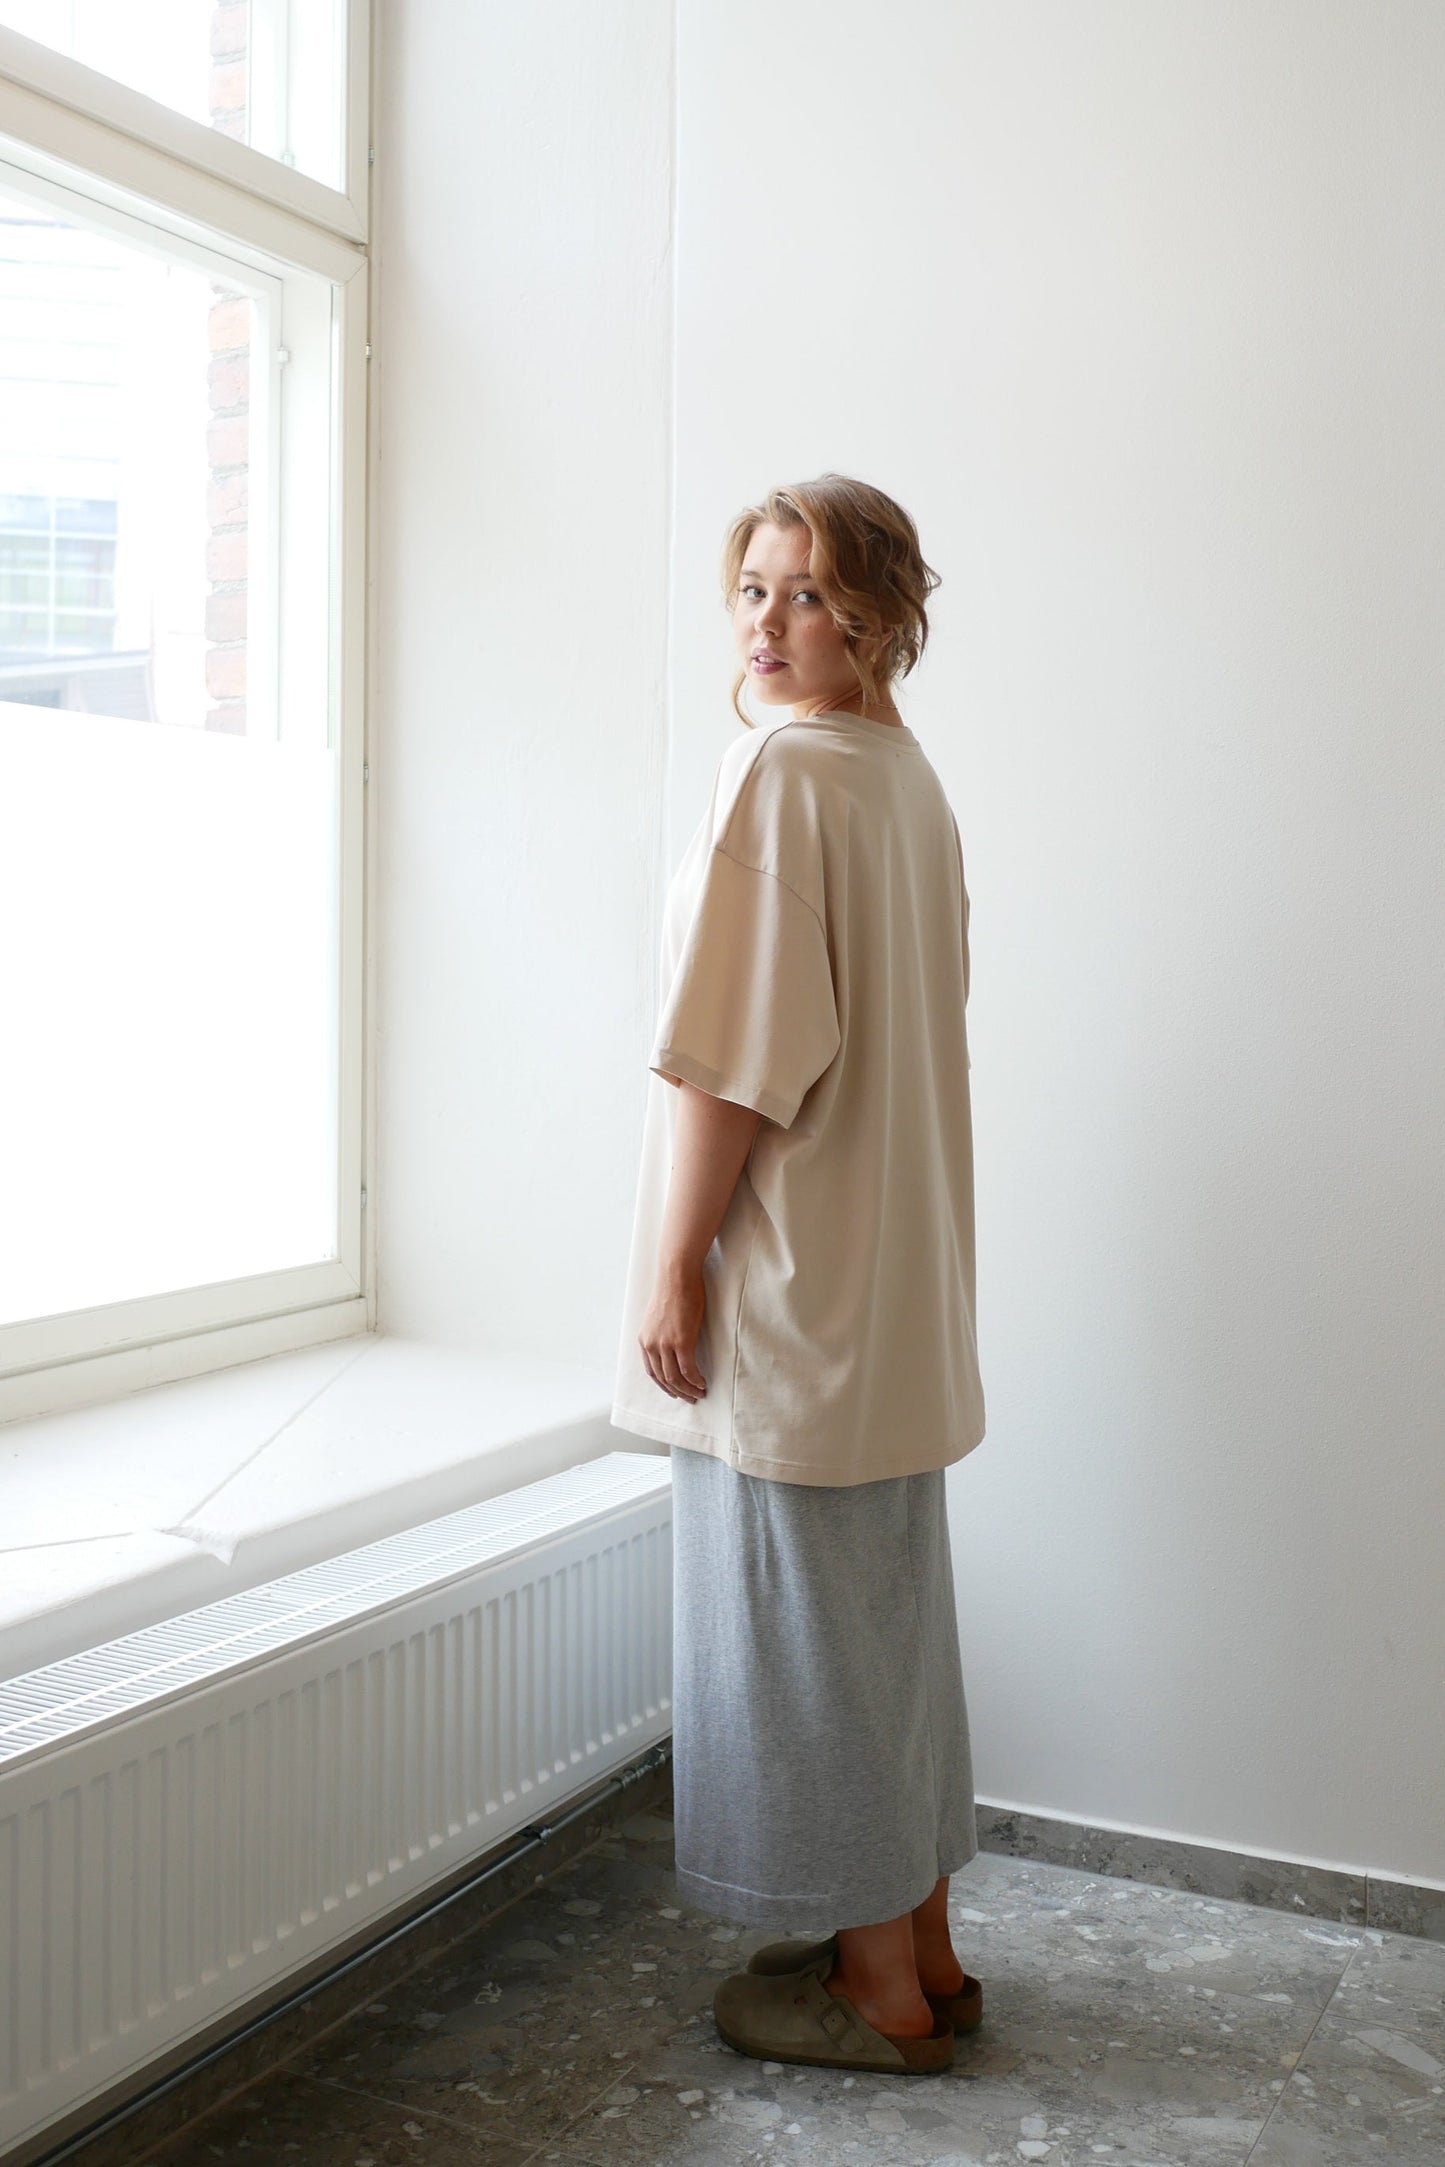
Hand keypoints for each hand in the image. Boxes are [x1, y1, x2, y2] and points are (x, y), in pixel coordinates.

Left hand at [638, 1268, 707, 1401]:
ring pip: (675, 1378)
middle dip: (677, 1392)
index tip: (674, 1391)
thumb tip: (673, 1342)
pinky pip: (688, 1369)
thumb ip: (662, 1331)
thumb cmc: (673, 1289)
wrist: (676, 1275)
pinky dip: (695, 1380)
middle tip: (690, 1398)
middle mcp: (651, 1344)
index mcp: (644, 1339)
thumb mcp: (660, 1315)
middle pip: (662, 1378)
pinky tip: (703, 1383)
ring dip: (688, 1390)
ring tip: (699, 1394)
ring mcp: (665, 1344)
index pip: (651, 1371)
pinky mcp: (681, 1341)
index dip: (663, 1384)